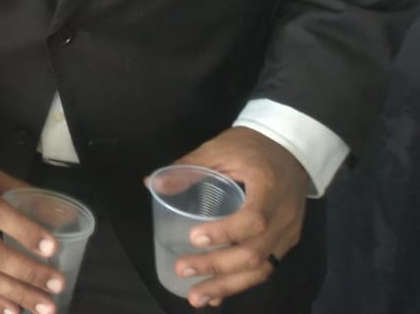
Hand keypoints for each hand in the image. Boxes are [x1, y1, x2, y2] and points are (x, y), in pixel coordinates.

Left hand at [160, 127, 307, 306]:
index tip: (193, 237)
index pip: (253, 219)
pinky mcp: (284, 243)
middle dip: (217, 267)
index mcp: (269, 189)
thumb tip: (152, 184)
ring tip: (196, 298)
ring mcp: (287, 234)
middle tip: (182, 270)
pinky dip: (239, 284)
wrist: (293, 149)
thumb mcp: (220, 148)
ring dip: (227, 286)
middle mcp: (283, 218)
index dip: (224, 232)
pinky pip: (264, 269)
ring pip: (261, 269)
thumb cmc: (253, 146)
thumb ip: (189, 166)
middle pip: (255, 254)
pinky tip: (216, 295)